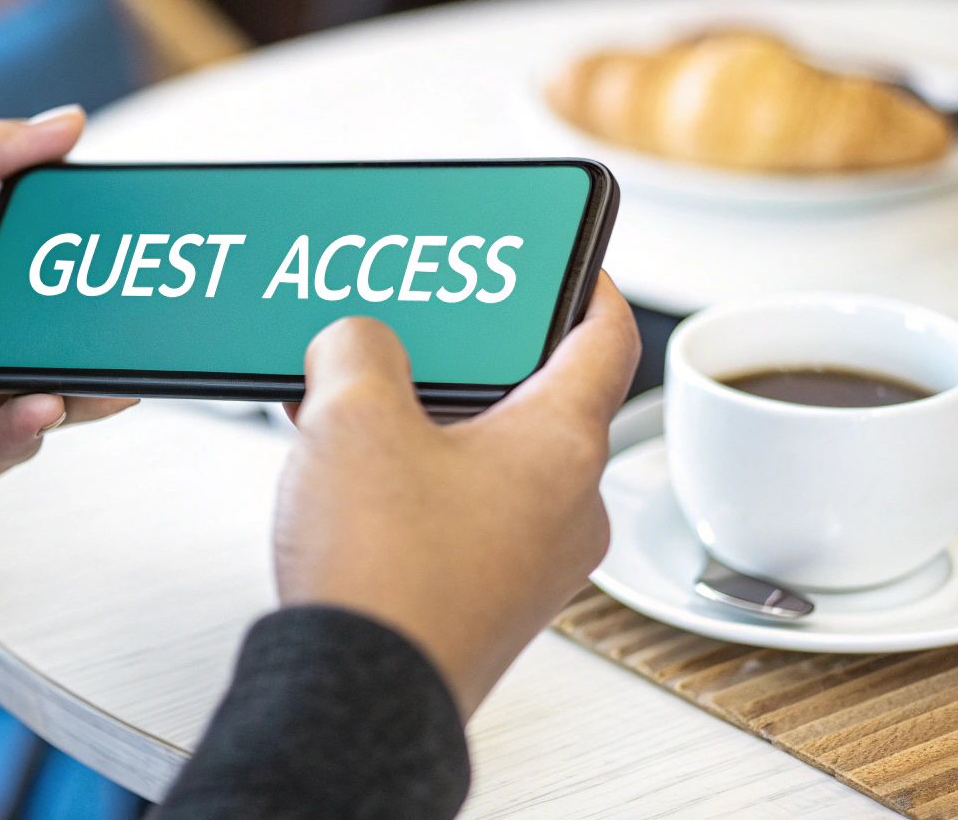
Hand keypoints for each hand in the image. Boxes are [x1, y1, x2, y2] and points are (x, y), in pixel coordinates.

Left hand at [0, 108, 134, 517]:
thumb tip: (65, 122)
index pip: (57, 245)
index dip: (101, 239)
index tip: (141, 226)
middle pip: (71, 323)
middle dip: (117, 320)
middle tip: (151, 312)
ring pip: (60, 386)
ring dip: (94, 381)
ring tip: (115, 373)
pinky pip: (9, 442)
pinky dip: (32, 428)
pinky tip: (39, 405)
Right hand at [274, 274, 638, 717]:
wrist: (356, 699)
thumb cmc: (385, 570)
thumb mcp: (353, 416)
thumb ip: (358, 348)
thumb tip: (356, 343)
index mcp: (562, 445)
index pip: (605, 337)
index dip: (588, 284)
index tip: (566, 259)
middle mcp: (567, 506)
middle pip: (538, 399)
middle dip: (472, 361)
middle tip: (425, 330)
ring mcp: (532, 564)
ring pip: (493, 463)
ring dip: (432, 425)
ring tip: (361, 400)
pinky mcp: (487, 603)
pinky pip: (467, 518)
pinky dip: (419, 483)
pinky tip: (351, 472)